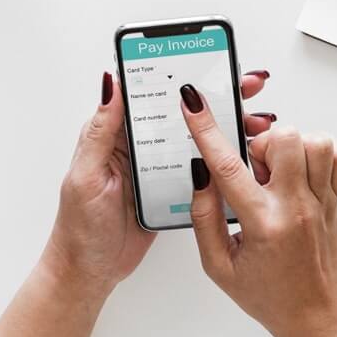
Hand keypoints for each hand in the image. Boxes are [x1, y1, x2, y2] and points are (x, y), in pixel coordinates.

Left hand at [0, 68, 275, 336]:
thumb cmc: (79, 228)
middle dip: (218, 97)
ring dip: (228, 128)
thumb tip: (111, 82)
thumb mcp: (87, 175)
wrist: (89, 274)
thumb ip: (101, 130)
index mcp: (116, 134)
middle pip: (182, 112)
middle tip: (249, 87)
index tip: (210, 63)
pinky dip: (224, 161)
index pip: (152, 92)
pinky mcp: (171, 191)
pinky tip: (246, 156)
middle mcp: (139, 146)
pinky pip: (201, 170)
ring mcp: (158, 169)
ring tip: (257, 122)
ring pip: (198, 139)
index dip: (181, 74)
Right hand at [180, 87, 336, 336]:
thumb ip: (204, 218)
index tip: (192, 102)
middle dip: (260, 144)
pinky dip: (320, 151)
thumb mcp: (218, 266)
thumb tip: (200, 174)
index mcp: (263, 224)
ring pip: (315, 140)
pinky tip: (302, 172)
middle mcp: (297, 207)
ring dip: (290, 146)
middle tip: (254, 171)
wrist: (316, 314)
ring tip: (278, 173)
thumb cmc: (268, 295)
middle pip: (283, 139)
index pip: (229, 167)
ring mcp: (322, 201)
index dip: (206, 130)